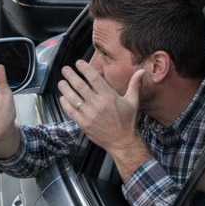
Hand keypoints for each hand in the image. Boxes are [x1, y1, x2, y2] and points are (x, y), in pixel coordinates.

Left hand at [59, 60, 150, 180]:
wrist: (122, 142)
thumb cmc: (128, 121)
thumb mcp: (133, 101)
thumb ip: (135, 85)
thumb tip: (143, 70)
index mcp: (109, 96)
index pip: (94, 78)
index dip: (85, 68)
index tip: (78, 62)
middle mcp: (98, 104)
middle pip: (80, 86)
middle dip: (70, 75)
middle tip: (65, 69)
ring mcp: (89, 114)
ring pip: (72, 97)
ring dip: (65, 88)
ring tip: (61, 82)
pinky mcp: (83, 124)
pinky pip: (70, 111)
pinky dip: (64, 103)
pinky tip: (63, 97)